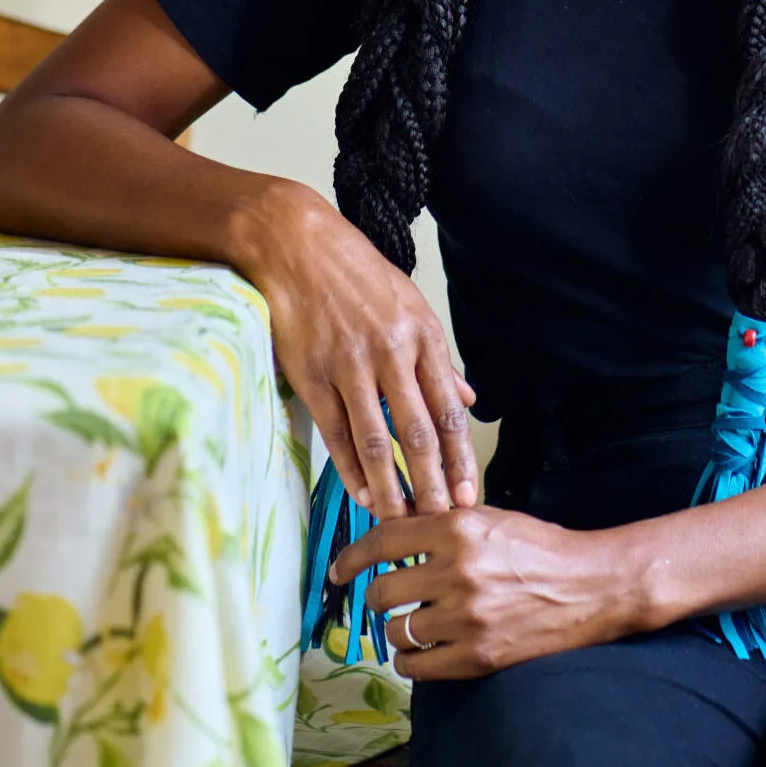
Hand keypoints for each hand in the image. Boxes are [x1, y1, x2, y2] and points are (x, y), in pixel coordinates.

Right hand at [235, 179, 478, 523]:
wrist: (296, 244)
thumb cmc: (357, 274)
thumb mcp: (410, 304)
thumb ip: (439, 358)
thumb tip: (469, 398)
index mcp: (422, 336)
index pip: (448, 410)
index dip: (460, 458)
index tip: (469, 494)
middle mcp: (392, 353)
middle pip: (418, 433)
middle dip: (433, 483)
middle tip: (442, 522)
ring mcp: (350, 365)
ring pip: (377, 440)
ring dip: (391, 487)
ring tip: (403, 521)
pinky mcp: (312, 374)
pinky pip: (336, 431)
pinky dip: (350, 468)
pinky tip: (363, 493)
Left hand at [332, 507, 627, 678]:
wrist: (591, 587)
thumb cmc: (539, 548)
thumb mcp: (490, 519)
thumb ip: (441, 525)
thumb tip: (389, 530)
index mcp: (458, 530)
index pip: (383, 541)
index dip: (352, 558)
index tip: (340, 571)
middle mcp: (457, 573)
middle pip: (383, 592)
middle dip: (380, 597)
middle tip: (391, 599)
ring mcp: (466, 619)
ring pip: (395, 631)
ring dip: (396, 630)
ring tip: (412, 625)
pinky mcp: (477, 658)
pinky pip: (415, 666)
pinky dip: (410, 660)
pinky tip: (420, 651)